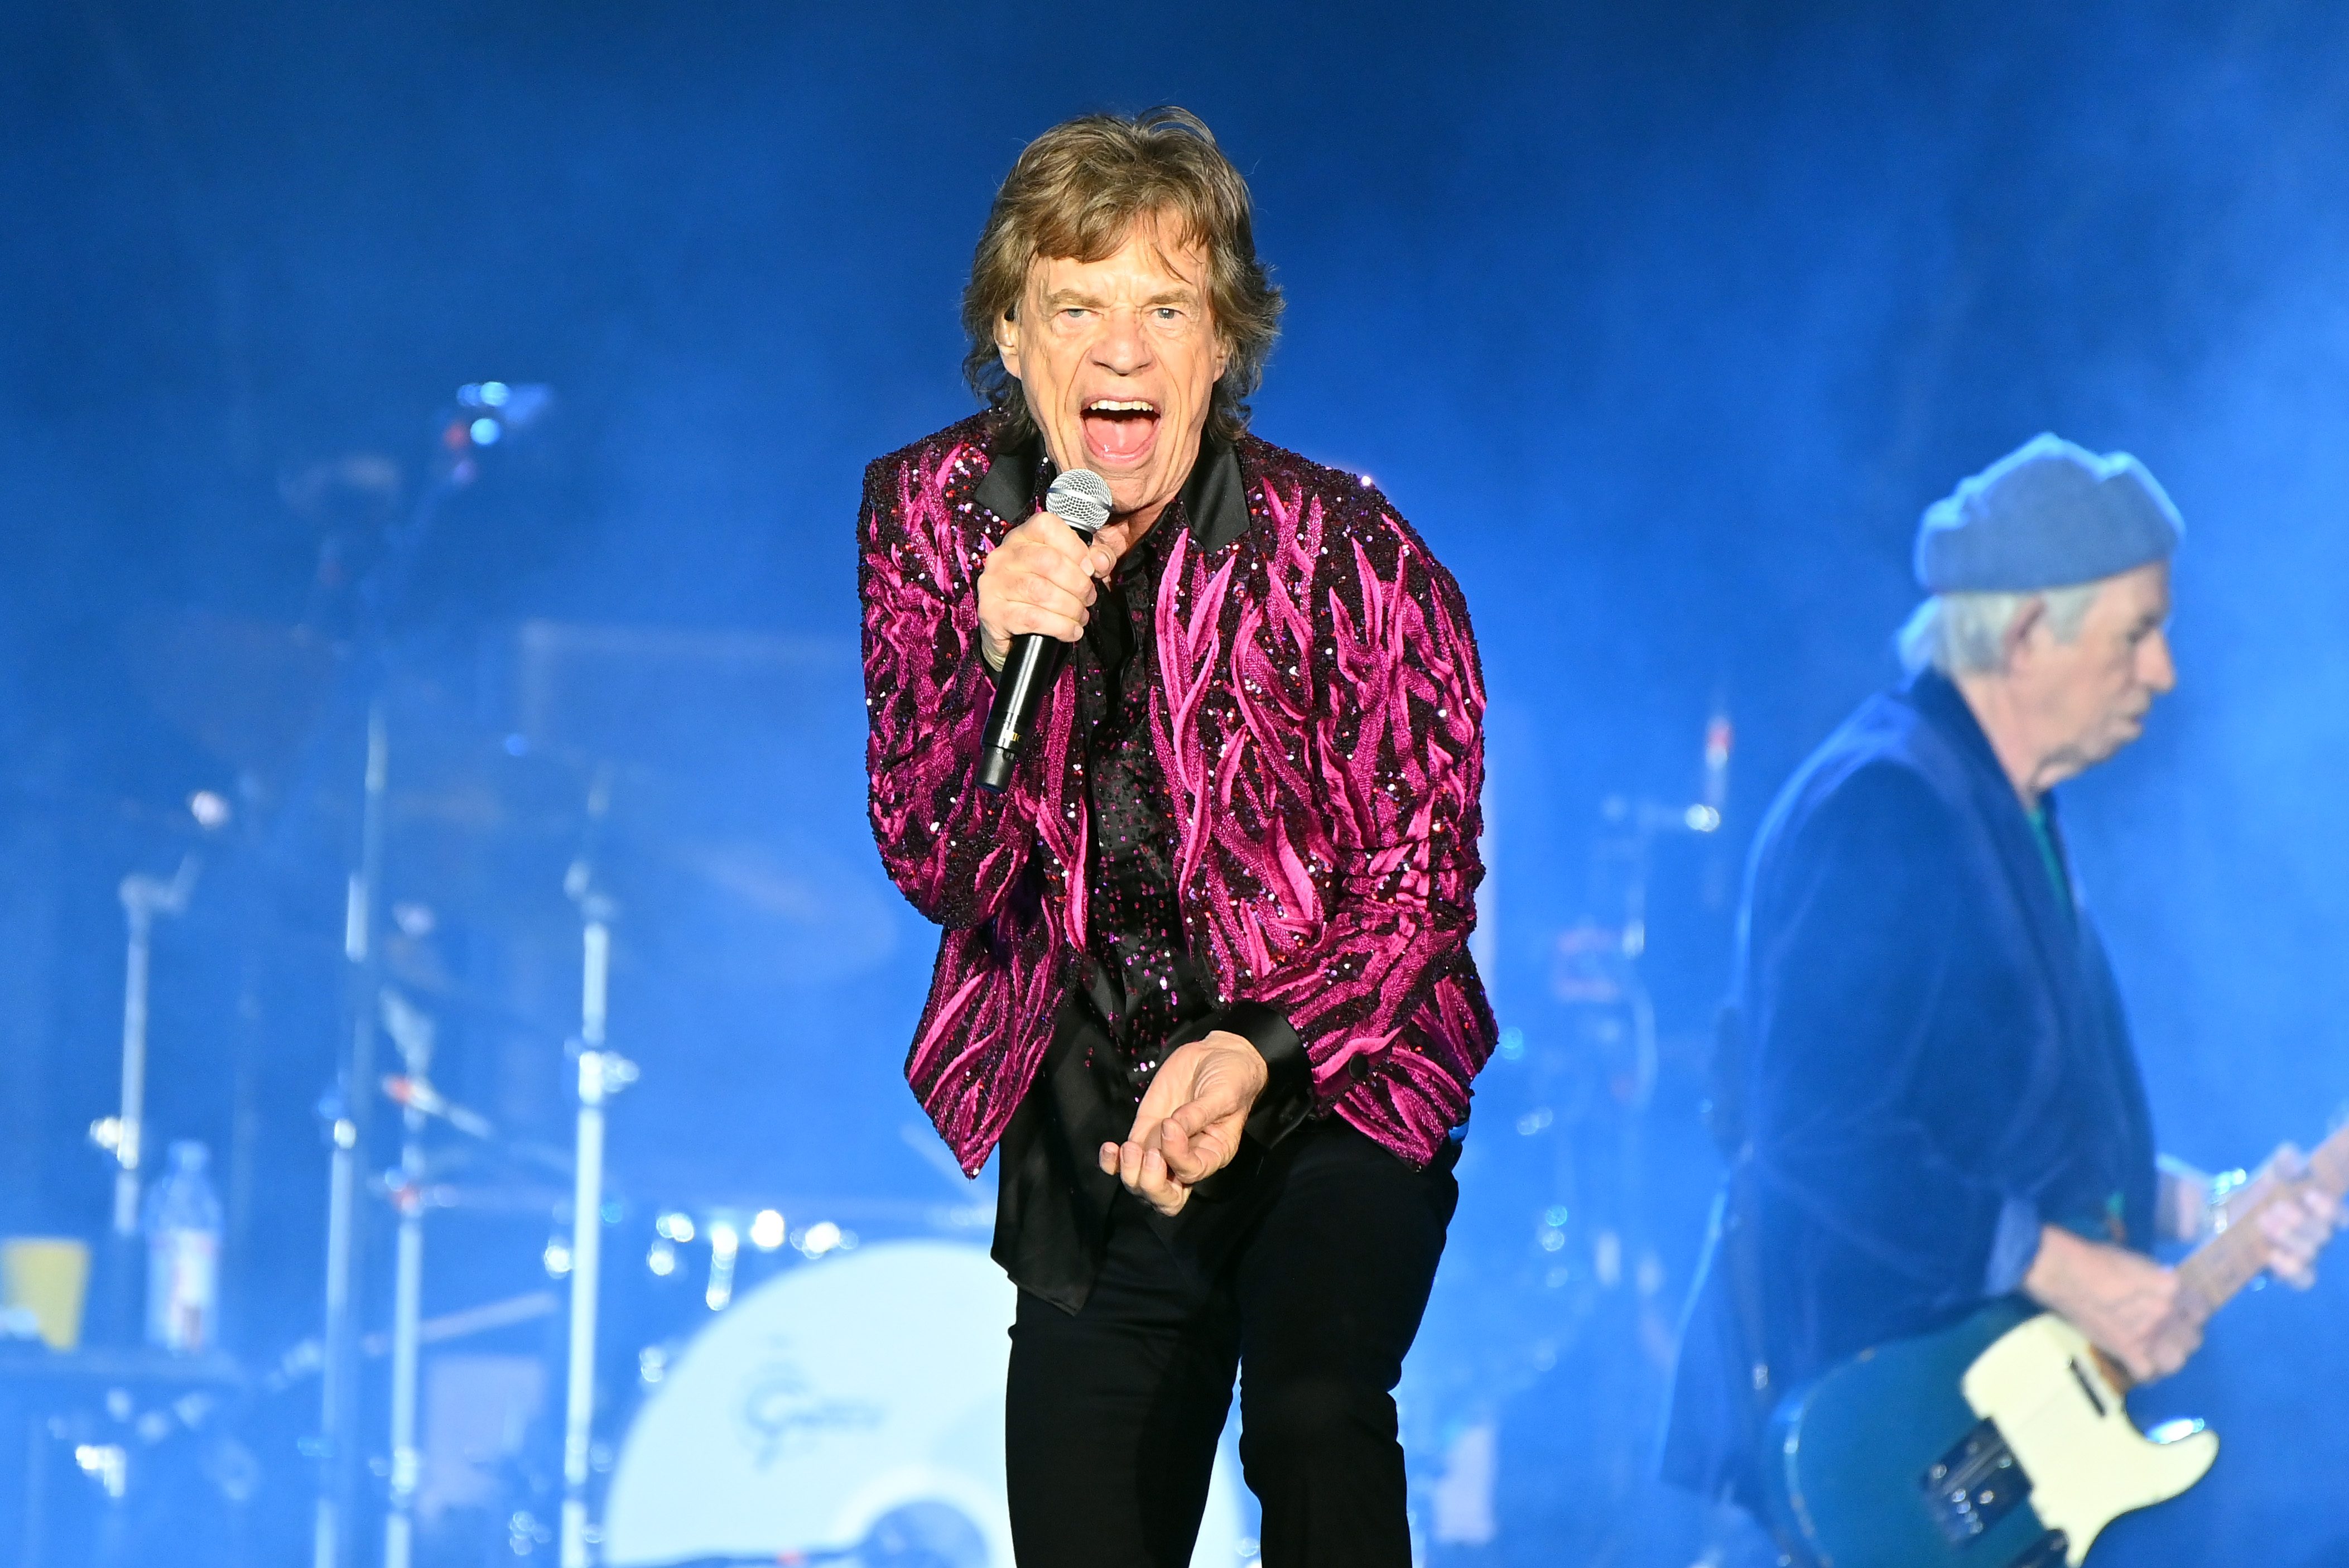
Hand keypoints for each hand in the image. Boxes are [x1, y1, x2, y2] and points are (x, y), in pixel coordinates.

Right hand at [975, 510, 1121, 665]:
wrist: (1010, 633)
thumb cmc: (1041, 595)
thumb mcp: (1068, 570)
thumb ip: (1091, 559)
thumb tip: (1101, 561)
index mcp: (1022, 537)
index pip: (1047, 526)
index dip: (1075, 547)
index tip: (1089, 568)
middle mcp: (1003, 556)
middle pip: (1049, 561)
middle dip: (1078, 584)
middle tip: (1088, 598)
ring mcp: (994, 583)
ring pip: (1041, 592)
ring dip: (1071, 608)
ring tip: (1080, 616)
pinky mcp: (992, 612)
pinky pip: (1033, 618)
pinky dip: (1060, 627)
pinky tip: (1071, 631)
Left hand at [1098, 1031, 1267, 1215]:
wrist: (1217, 1056)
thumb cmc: (1231, 1078)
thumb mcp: (1223, 1094)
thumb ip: (1199, 1113)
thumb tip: (1172, 1128)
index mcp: (1212, 1155)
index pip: (1189, 1174)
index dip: (1175, 1156)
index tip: (1170, 1123)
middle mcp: (1186, 1160)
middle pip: (1164, 1198)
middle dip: (1149, 1185)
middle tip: (1147, 1153)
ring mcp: (1162, 1148)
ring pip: (1139, 1183)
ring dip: (1129, 1172)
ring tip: (1128, 1147)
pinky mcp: (1144, 1132)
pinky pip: (1123, 1160)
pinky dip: (1111, 1162)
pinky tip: (1110, 1148)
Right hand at [2023, 1225, 2200, 1381]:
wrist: (2063, 1272)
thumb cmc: (2097, 1259)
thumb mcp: (2138, 1262)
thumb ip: (2159, 1281)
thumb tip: (2166, 1292)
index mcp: (2171, 1287)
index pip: (2201, 1310)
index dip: (2190, 1312)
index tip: (2180, 1311)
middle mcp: (2165, 1314)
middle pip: (2194, 1339)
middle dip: (2182, 1335)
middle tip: (2167, 1330)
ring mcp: (2147, 1336)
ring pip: (2177, 1361)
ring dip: (2168, 1356)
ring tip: (2156, 1350)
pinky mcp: (2126, 1351)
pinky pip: (2148, 1374)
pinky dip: (2144, 1371)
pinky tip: (2138, 1361)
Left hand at [2241, 1143, 2342, 1289]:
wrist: (2226, 1215)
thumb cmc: (2261, 1191)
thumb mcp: (2270, 1173)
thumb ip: (2284, 1162)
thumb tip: (2292, 1157)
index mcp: (2322, 1211)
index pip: (2340, 1216)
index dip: (2329, 1208)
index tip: (2309, 1195)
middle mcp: (2319, 1235)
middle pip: (2323, 1234)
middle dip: (2300, 1221)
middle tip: (2276, 1208)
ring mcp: (2306, 1255)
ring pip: (2310, 1254)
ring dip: (2289, 1238)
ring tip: (2264, 1222)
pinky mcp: (2288, 1272)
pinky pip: (2302, 1279)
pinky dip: (2289, 1268)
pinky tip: (2273, 1255)